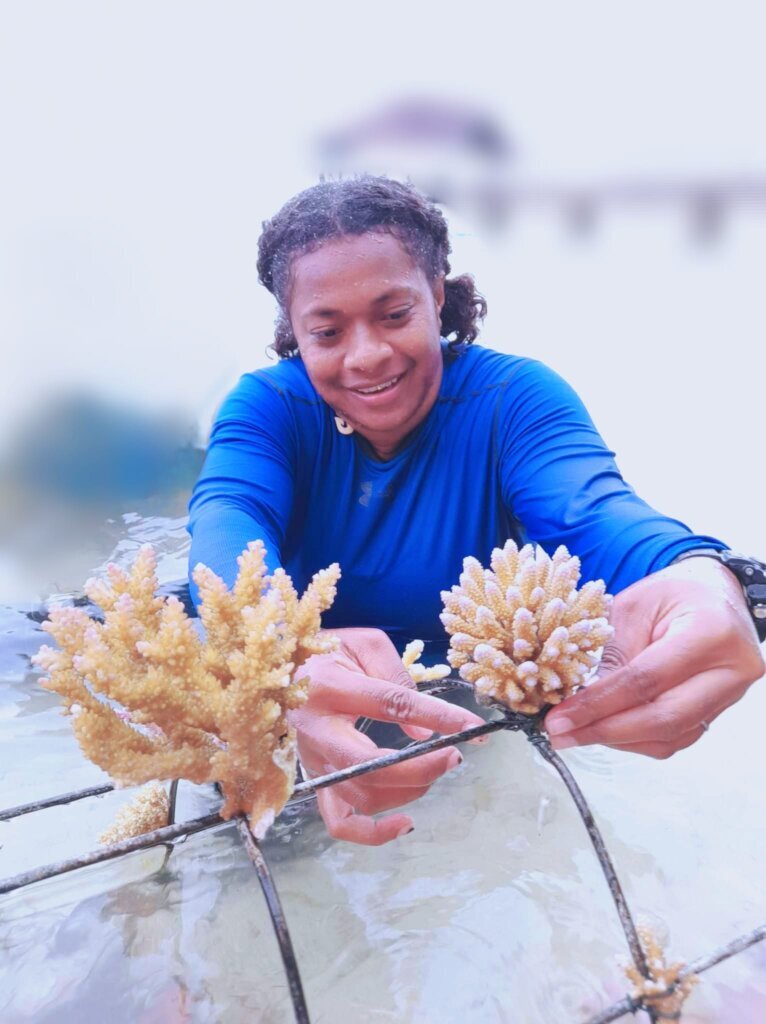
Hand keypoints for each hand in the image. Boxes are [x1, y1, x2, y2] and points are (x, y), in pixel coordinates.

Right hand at [290, 627, 485, 844]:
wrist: (280, 667)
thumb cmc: (327, 651)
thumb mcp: (364, 643)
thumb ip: (398, 678)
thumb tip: (425, 733)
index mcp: (330, 687)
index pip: (391, 705)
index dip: (437, 718)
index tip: (472, 727)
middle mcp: (316, 730)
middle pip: (372, 768)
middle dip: (423, 768)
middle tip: (453, 755)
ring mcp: (313, 761)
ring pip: (363, 797)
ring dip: (409, 790)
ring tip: (433, 769)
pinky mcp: (314, 780)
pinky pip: (340, 822)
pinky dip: (373, 833)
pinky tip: (405, 823)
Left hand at [545, 557, 763, 757]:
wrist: (714, 593)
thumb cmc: (672, 593)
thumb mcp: (633, 607)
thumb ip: (613, 654)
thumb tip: (578, 703)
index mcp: (709, 633)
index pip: (645, 680)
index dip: (597, 704)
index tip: (559, 718)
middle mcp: (730, 670)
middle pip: (662, 719)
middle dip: (603, 731)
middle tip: (560, 734)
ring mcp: (730, 695)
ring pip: (669, 737)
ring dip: (617, 740)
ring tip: (575, 733)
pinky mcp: (718, 710)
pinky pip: (675, 738)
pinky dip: (636, 738)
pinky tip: (604, 729)